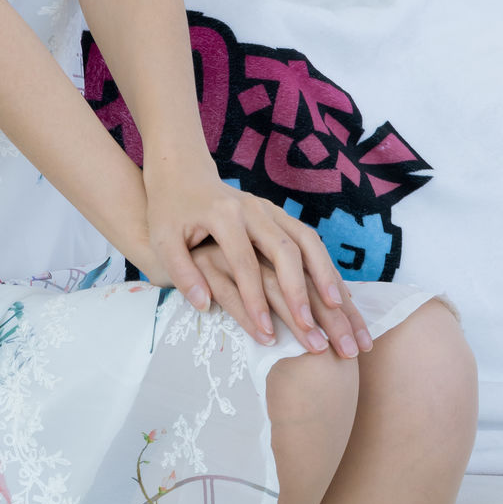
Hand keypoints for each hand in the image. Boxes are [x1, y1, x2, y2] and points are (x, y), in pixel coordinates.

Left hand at [133, 158, 370, 361]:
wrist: (183, 172)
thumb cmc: (169, 211)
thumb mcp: (164, 241)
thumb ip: (182, 273)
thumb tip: (204, 306)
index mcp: (224, 215)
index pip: (245, 263)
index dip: (255, 299)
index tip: (266, 331)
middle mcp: (253, 209)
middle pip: (285, 250)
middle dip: (299, 290)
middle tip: (309, 325)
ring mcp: (270, 208)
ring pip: (307, 239)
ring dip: (324, 274)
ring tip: (338, 308)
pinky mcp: (278, 213)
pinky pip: (309, 238)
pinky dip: (324, 263)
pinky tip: (333, 288)